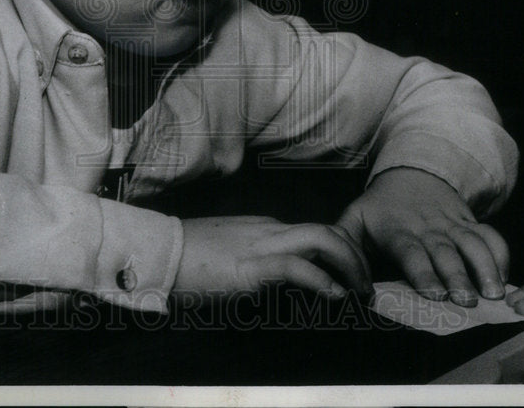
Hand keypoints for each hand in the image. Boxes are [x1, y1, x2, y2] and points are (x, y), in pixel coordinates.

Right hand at [174, 216, 371, 298]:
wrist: (156, 253)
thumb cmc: (187, 259)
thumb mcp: (229, 255)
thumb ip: (255, 262)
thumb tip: (276, 284)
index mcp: (266, 228)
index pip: (317, 232)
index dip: (344, 253)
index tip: (355, 277)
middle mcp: (270, 230)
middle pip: (328, 231)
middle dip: (357, 257)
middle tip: (366, 287)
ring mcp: (260, 244)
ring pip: (322, 240)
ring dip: (349, 265)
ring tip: (358, 292)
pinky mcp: (250, 265)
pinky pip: (295, 267)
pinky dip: (321, 280)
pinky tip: (334, 296)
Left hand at [336, 168, 508, 306]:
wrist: (412, 172)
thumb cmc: (380, 207)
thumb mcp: (355, 219)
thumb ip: (342, 243)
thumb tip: (340, 276)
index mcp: (398, 230)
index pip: (411, 252)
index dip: (423, 274)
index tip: (434, 295)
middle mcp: (428, 228)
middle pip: (445, 252)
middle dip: (457, 277)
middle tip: (468, 301)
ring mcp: (452, 224)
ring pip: (473, 244)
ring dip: (485, 268)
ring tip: (494, 293)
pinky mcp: (470, 223)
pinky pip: (490, 236)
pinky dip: (501, 255)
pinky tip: (505, 278)